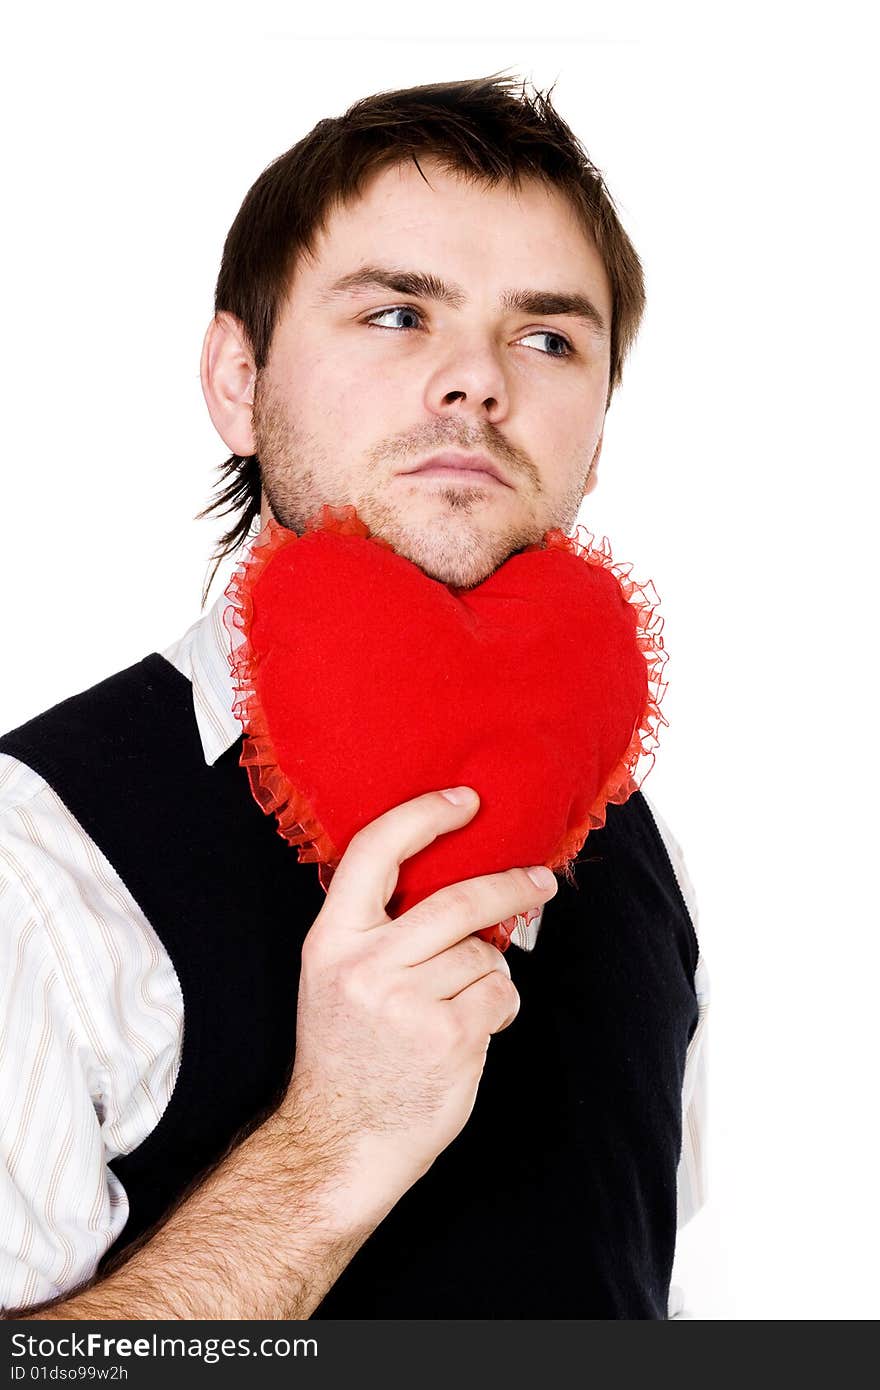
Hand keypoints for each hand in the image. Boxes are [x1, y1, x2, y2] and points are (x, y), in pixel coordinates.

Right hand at [282, 787, 557, 1197]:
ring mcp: (407, 1001)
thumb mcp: (334, 977)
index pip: (375, 850)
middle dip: (510, 886)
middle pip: (457, 901)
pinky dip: (498, 1006)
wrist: (338, 1142)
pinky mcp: (448, 1036)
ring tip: (460, 1007)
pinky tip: (472, 1029)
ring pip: (483, 955)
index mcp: (331, 939)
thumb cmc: (345, 1057)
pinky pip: (499, 994)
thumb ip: (377, 928)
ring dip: (489, 975)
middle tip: (539, 881)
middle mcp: (366, 964)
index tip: (465, 800)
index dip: (424, 815)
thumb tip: (456, 882)